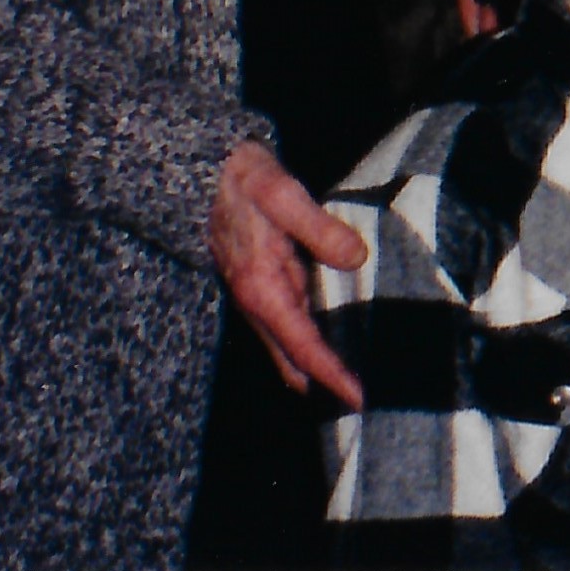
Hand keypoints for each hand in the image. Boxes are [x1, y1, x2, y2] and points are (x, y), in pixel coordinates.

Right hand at [211, 140, 365, 409]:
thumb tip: (356, 257)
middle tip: (367, 401)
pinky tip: (340, 336)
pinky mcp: (262, 283)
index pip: (301, 344)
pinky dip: (312, 340)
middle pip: (293, 358)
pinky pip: (289, 323)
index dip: (330, 372)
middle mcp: (257, 300)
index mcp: (260, 287)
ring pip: (290, 345)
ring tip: (360, 378)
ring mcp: (258, 294)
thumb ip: (317, 227)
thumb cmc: (240, 178)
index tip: (357, 396)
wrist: (202, 170)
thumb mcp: (280, 193)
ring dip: (319, 365)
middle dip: (326, 383)